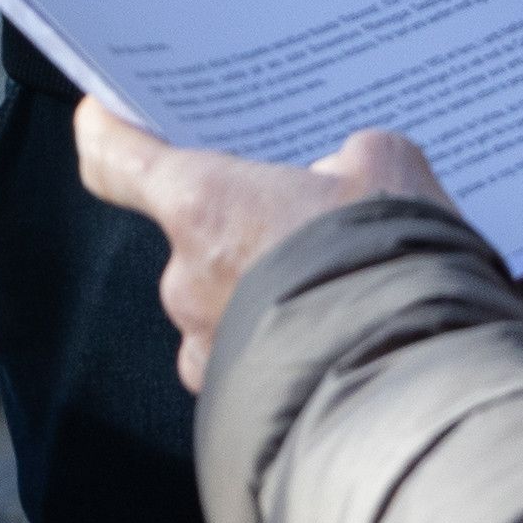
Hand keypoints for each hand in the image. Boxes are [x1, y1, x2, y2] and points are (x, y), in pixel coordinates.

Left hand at [75, 96, 443, 395]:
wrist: (415, 390)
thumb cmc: (389, 267)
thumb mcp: (388, 173)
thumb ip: (352, 158)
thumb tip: (345, 172)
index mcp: (203, 207)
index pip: (116, 159)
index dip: (109, 131)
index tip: (106, 114)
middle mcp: (184, 281)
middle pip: (192, 235)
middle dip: (244, 225)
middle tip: (306, 213)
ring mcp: (205, 351)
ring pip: (223, 303)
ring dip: (263, 291)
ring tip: (340, 286)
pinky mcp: (235, 408)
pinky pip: (248, 361)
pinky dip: (282, 345)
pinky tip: (340, 339)